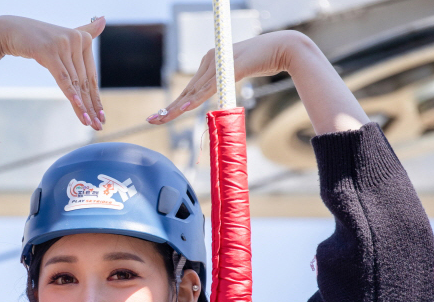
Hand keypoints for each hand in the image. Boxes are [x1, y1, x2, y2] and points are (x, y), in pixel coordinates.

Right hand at [0, 15, 106, 129]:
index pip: (91, 75)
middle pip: (84, 81)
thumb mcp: (63, 36)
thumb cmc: (38, 38)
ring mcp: (63, 45)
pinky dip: (71, 93)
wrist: (11, 31)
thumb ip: (85, 31)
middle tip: (98, 126)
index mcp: (84, 38)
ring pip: (75, 82)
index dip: (96, 97)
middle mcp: (77, 40)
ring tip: (88, 122)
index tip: (101, 116)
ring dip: (82, 105)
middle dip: (91, 106)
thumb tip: (103, 19)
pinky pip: (63, 77)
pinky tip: (78, 107)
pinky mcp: (50, 51)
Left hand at [148, 31, 309, 124]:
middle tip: (151, 120)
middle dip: (168, 108)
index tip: (160, 116)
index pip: (189, 89)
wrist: (283, 48)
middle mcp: (210, 61)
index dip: (174, 104)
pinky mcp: (230, 69)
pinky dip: (196, 99)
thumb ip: (226, 81)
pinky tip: (184, 108)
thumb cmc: (263, 60)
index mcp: (210, 62)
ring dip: (176, 108)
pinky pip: (210, 88)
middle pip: (187, 91)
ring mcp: (219, 64)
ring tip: (160, 119)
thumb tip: (220, 94)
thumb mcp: (239, 73)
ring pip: (194, 92)